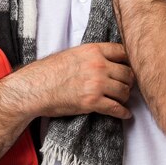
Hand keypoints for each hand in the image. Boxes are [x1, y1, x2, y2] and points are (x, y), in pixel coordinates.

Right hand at [10, 43, 134, 119]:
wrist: (36, 87)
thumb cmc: (49, 71)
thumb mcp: (73, 54)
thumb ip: (91, 55)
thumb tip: (105, 61)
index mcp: (93, 50)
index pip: (122, 52)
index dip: (129, 61)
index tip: (129, 67)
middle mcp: (98, 65)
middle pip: (127, 73)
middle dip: (129, 81)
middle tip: (127, 85)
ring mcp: (97, 84)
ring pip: (124, 91)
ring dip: (125, 97)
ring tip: (122, 99)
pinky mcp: (93, 102)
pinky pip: (116, 108)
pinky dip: (123, 113)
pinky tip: (125, 114)